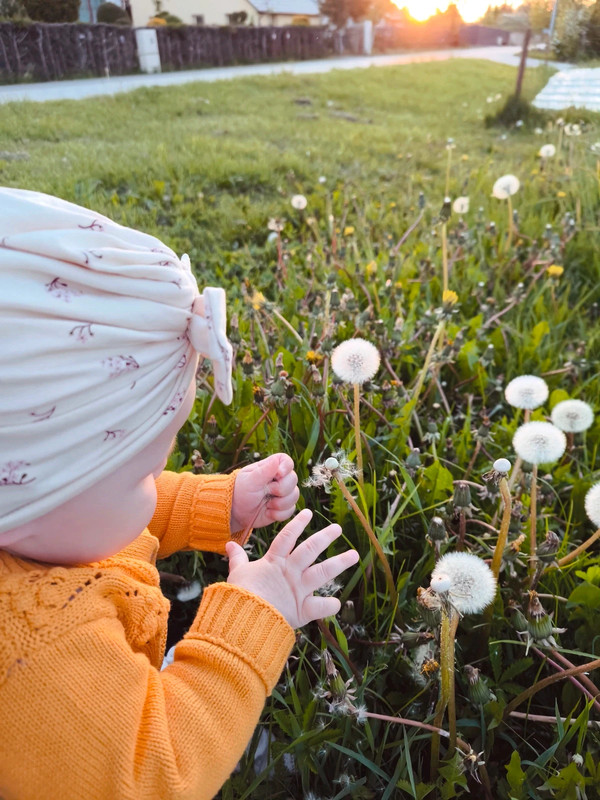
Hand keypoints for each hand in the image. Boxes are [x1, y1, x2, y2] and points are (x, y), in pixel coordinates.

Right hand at [225, 509, 358, 628]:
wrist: (244, 619)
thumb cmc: (239, 595)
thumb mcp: (237, 572)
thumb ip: (237, 558)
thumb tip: (229, 544)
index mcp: (274, 562)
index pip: (287, 537)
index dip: (297, 524)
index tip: (308, 513)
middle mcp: (290, 572)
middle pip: (310, 550)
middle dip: (325, 537)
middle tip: (338, 528)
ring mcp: (298, 590)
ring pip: (322, 572)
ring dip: (339, 563)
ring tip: (354, 555)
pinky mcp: (302, 609)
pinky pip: (320, 606)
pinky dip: (329, 605)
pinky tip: (337, 603)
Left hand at [230, 453, 298, 533]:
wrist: (237, 512)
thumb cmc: (241, 492)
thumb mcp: (250, 481)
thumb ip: (264, 471)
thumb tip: (276, 460)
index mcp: (271, 467)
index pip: (287, 461)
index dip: (286, 467)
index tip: (278, 474)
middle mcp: (280, 479)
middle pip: (294, 479)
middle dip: (281, 489)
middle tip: (267, 491)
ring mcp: (283, 494)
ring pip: (295, 496)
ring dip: (280, 503)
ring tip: (267, 504)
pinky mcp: (284, 507)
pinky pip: (291, 510)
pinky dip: (279, 513)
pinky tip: (268, 512)